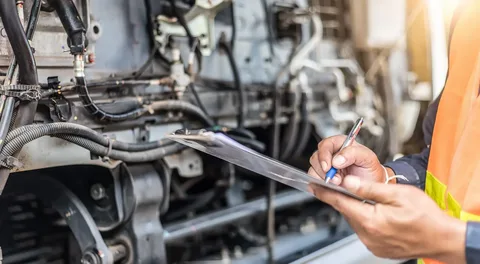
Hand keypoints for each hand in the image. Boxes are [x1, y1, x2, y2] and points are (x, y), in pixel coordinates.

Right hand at [309, 135, 389, 184]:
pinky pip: (314, 181)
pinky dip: (320, 185)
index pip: (326, 145)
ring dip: (322, 179)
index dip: (324, 155)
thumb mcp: (368, 158)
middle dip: (324, 170)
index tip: (329, 166)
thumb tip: (337, 159)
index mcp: (341, 144)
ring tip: (337, 183)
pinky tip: (331, 187)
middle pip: (316, 158)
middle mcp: (331, 155)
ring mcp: (326, 168)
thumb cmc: (371, 170)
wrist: (373, 186)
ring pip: (313, 170)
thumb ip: (353, 153)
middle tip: (336, 179)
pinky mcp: (323, 179)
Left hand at [310, 177, 466, 262]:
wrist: (443, 238)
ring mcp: (373, 244)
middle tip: (349, 187)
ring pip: (356, 221)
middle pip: (348, 212)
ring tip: (373, 202)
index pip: (340, 203)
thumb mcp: (397, 194)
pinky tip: (379, 215)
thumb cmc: (426, 216)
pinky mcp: (378, 248)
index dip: (325, 193)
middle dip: (345, 199)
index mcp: (371, 220)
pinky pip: (365, 231)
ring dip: (358, 210)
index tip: (313, 185)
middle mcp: (368, 235)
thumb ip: (370, 189)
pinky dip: (367, 220)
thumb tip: (348, 183)